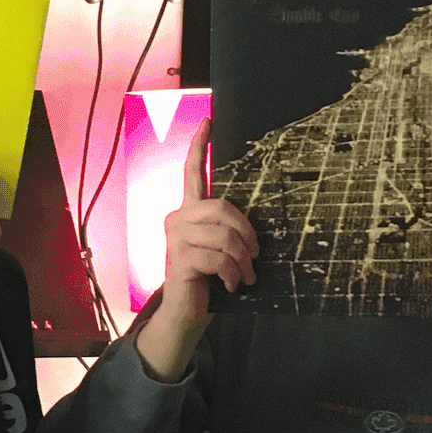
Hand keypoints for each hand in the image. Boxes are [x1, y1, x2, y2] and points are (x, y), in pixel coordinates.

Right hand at [134, 122, 257, 381]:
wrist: (187, 311)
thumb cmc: (208, 278)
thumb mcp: (221, 248)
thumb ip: (229, 229)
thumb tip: (253, 227)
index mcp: (189, 211)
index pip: (191, 172)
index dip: (199, 146)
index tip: (207, 121)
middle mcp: (178, 218)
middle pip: (223, 208)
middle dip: (247, 234)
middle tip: (255, 256)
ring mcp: (176, 238)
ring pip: (225, 236)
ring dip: (243, 260)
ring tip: (244, 276)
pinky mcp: (180, 259)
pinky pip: (219, 258)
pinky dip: (232, 273)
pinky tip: (231, 284)